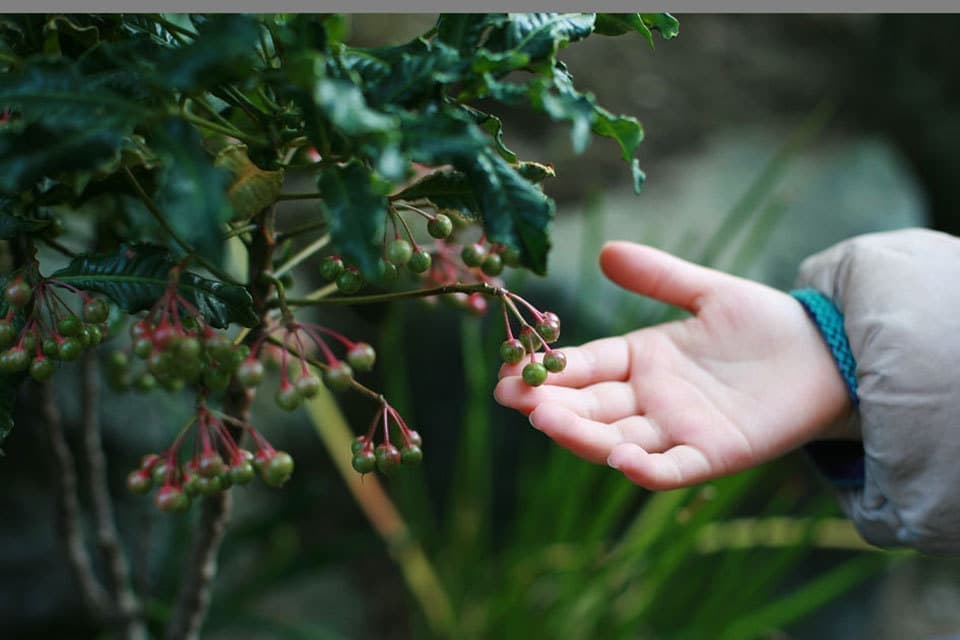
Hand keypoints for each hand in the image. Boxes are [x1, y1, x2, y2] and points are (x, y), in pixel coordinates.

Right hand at [494, 241, 853, 489]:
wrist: (827, 351)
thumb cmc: (765, 322)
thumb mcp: (706, 292)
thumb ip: (658, 276)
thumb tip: (606, 251)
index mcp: (642, 359)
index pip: (586, 365)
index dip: (549, 367)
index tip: (509, 367)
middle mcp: (652, 398)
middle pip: (592, 405)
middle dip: (551, 403)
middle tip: (512, 396)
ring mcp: (679, 429)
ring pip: (619, 437)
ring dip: (583, 434)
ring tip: (546, 420)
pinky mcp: (714, 453)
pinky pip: (673, 467)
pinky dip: (646, 467)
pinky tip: (618, 458)